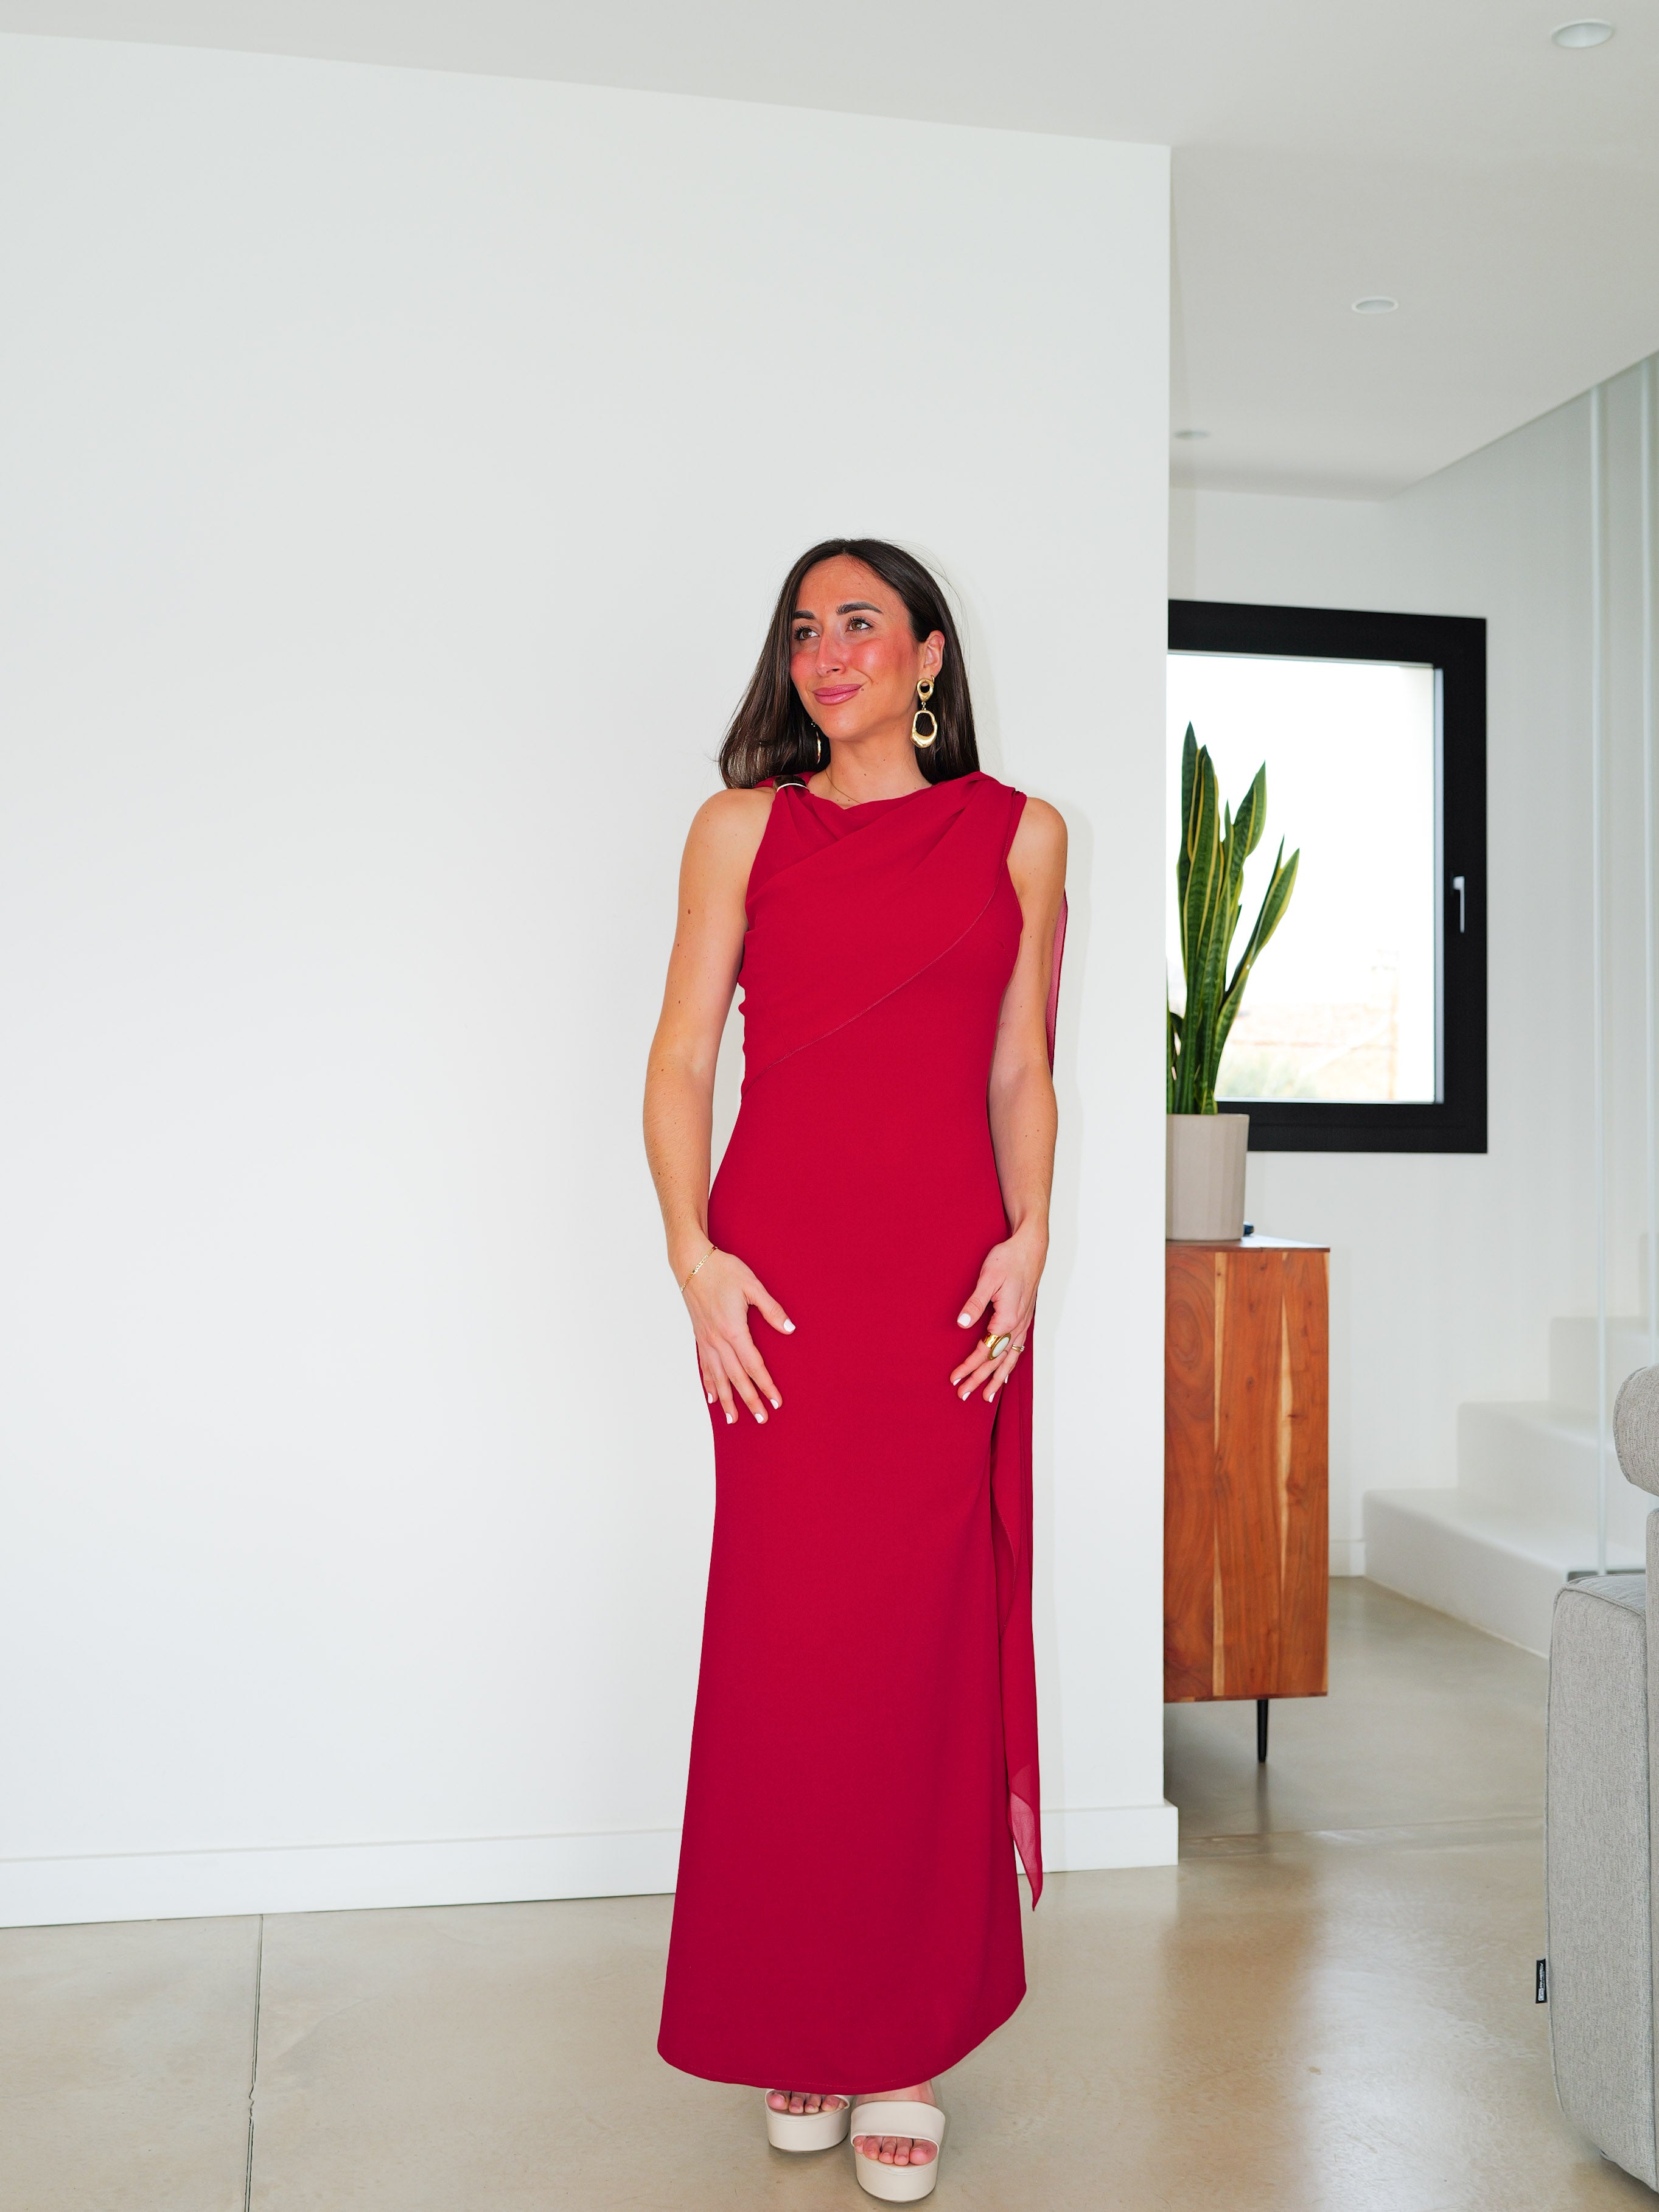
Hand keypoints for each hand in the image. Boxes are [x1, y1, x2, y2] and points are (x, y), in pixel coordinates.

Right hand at [682, 1247, 793, 1425]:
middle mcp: (718, 1340)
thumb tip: (790, 1329)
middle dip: (749, 1400)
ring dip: (728, 1399)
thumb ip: (771, 1309)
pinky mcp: (699, 1336)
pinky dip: (709, 1384)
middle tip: (761, 1419)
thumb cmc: (723, 1270)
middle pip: (736, 1377)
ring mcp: (706, 1340)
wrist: (691, 1262)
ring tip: (733, 1419)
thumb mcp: (752, 1285)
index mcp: (734, 1330)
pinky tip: (713, 1397)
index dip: (766, 1385)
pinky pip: (704, 1366)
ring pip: (718, 1377)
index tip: (776, 1402)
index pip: (753, 1365)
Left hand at [950, 1226, 1045, 1402]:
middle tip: (964, 1396)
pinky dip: (1010, 1364)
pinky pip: (1017, 1348)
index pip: (984, 1351)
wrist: (1031, 1247)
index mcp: (1008, 1318)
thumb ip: (975, 1302)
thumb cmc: (1009, 1259)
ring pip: (1010, 1358)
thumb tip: (962, 1324)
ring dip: (997, 1378)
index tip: (954, 1379)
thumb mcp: (988, 1278)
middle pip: (997, 1360)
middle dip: (980, 1379)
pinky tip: (1005, 1370)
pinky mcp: (1024, 1318)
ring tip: (987, 1395)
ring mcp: (1023, 1322)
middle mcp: (1018, 1325)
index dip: (968, 1367)